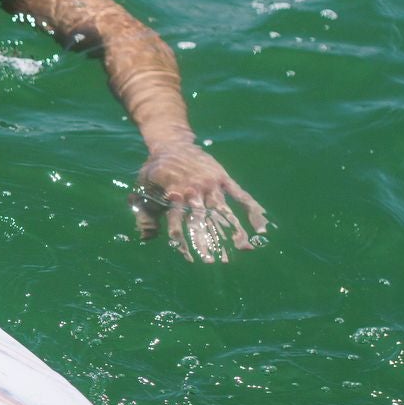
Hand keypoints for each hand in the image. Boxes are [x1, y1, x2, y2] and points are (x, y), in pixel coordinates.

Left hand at [130, 142, 267, 262]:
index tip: (189, 259)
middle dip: (208, 242)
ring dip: (233, 230)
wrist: (173, 143)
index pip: (177, 223)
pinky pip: (241, 195)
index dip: (182, 242)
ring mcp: (210, 184)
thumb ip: (144, 215)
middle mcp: (193, 190)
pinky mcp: (223, 178)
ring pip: (224, 210)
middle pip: (202, 220)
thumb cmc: (156, 170)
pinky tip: (261, 227)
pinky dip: (252, 210)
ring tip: (243, 249)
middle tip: (214, 261)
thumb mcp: (142, 189)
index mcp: (173, 194)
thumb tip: (146, 238)